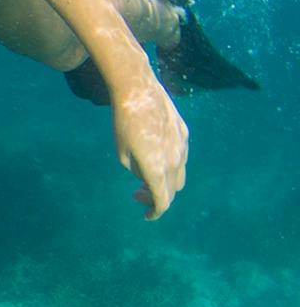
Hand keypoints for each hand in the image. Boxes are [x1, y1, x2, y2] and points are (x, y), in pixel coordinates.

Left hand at [110, 77, 188, 218]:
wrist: (138, 91)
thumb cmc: (123, 123)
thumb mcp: (123, 154)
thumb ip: (137, 170)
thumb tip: (148, 175)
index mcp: (157, 169)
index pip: (162, 200)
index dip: (154, 212)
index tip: (146, 215)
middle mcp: (175, 161)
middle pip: (172, 190)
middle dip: (156, 197)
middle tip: (137, 193)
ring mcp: (183, 146)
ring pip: (179, 174)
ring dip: (165, 181)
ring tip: (145, 176)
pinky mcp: (184, 133)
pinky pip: (181, 156)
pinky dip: (170, 164)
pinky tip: (155, 155)